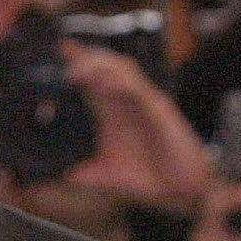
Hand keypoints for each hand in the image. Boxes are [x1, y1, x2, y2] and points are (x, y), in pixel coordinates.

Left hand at [59, 41, 213, 215]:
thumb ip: (87, 175)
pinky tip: (105, 85)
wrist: (181, 192)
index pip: (95, 79)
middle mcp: (129, 104)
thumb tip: (65, 175)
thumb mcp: (109, 177)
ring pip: (124, 71)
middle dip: (87, 57)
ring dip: (100, 66)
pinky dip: (122, 84)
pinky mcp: (160, 113)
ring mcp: (146, 105)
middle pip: (108, 67)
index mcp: (114, 114)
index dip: (79, 61)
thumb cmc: (150, 178)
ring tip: (77, 69)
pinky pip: (140, 92)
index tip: (60, 48)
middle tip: (64, 53)